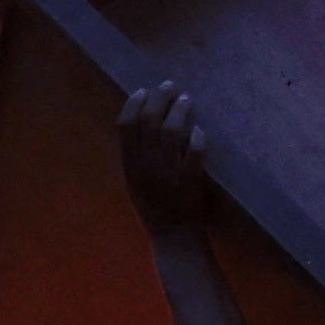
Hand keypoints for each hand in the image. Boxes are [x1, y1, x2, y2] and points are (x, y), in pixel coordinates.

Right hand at [115, 81, 218, 231]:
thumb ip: (136, 155)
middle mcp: (146, 165)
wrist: (172, 237)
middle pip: (150, 120)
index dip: (134, 103)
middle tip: (170, 86)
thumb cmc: (153, 209)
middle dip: (159, 98)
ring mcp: (168, 171)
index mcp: (130, 165)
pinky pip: (194, 150)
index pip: (126, 124)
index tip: (143, 90)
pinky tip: (199, 130)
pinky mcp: (190, 179)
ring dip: (180, 110)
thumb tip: (143, 122)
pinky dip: (197, 137)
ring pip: (172, 131)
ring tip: (186, 99)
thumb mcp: (135, 181)